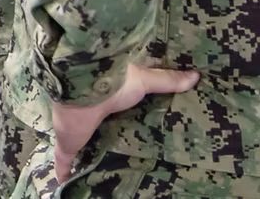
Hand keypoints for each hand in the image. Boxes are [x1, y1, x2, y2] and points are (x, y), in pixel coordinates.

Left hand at [49, 65, 198, 179]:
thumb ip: (167, 80)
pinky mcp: (67, 145)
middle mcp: (88, 116)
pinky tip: (64, 183)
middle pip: (93, 131)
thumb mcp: (145, 80)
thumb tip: (196, 76)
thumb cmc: (115, 82)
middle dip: (97, 140)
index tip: (122, 126)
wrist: (85, 87)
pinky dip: (63, 172)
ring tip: (94, 171)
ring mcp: (75, 132)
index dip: (112, 118)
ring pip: (78, 147)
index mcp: (104, 99)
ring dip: (82, 155)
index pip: (108, 112)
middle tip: (112, 155)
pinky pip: (63, 163)